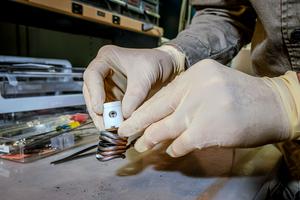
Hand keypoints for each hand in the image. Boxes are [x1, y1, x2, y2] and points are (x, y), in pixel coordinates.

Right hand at [83, 45, 184, 129]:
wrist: (169, 67)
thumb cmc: (157, 62)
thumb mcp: (146, 75)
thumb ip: (135, 94)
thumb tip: (125, 114)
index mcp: (107, 57)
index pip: (92, 75)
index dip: (94, 93)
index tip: (100, 109)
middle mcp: (104, 71)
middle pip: (91, 91)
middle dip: (96, 109)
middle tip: (104, 124)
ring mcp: (109, 85)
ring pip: (98, 102)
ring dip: (103, 117)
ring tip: (110, 129)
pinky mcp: (116, 96)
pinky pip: (109, 109)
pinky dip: (112, 118)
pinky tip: (117, 126)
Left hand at [119, 59, 299, 156]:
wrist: (273, 106)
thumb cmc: (242, 97)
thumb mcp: (212, 85)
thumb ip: (188, 97)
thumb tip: (163, 115)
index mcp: (196, 73)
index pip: (162, 94)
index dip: (144, 109)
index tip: (131, 119)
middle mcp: (196, 87)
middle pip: (158, 109)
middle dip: (138, 124)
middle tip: (124, 132)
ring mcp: (200, 109)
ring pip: (164, 128)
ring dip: (151, 139)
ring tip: (140, 146)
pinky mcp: (206, 131)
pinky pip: (180, 143)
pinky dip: (174, 148)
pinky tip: (171, 150)